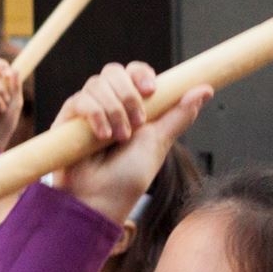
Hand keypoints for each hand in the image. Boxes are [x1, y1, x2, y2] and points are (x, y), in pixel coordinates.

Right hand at [52, 62, 211, 223]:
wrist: (99, 200)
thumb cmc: (127, 179)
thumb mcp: (159, 143)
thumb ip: (178, 115)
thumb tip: (205, 89)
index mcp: (131, 106)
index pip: (133, 72)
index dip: (141, 74)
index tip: (151, 90)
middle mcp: (107, 105)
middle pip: (114, 71)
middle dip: (128, 94)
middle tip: (137, 123)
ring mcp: (86, 113)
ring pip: (96, 84)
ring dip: (113, 109)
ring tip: (118, 137)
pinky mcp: (66, 122)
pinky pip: (79, 101)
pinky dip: (94, 114)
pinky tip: (101, 136)